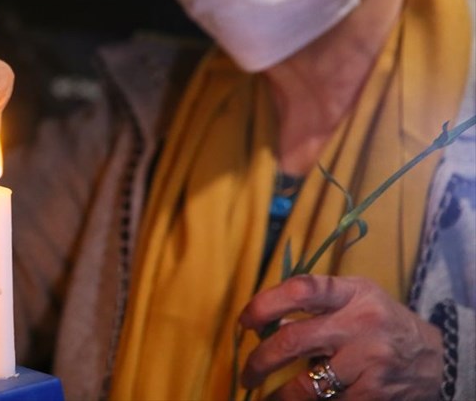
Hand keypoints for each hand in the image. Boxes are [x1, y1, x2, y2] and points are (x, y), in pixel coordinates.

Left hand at [240, 275, 443, 399]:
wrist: (435, 359)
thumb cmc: (380, 322)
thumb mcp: (355, 299)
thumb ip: (315, 305)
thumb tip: (265, 323)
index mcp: (352, 293)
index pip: (301, 289)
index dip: (265, 303)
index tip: (244, 321)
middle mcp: (360, 323)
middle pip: (294, 339)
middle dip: (261, 360)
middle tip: (247, 373)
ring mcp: (369, 360)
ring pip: (307, 382)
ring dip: (280, 395)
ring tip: (265, 397)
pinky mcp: (374, 392)